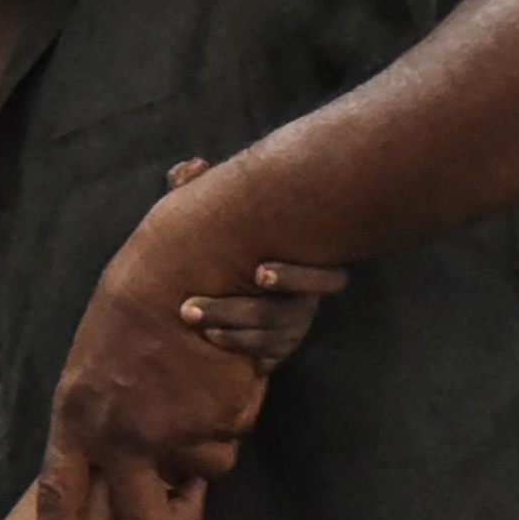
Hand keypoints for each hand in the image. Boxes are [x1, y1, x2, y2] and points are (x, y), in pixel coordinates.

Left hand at [34, 164, 322, 519]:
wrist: (193, 256)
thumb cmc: (144, 289)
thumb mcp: (101, 353)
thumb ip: (108, 409)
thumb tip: (121, 451)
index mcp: (77, 415)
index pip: (57, 503)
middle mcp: (119, 434)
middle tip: (187, 504)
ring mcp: (171, 432)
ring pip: (205, 468)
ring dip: (214, 436)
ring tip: (207, 379)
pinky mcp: (218, 420)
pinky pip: (236, 432)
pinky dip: (241, 405)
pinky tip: (228, 363)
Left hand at [166, 160, 345, 370]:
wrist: (220, 281)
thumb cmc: (228, 233)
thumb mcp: (215, 207)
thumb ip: (202, 185)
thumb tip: (193, 167)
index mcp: (308, 260)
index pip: (327, 278)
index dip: (299, 277)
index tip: (258, 273)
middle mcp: (307, 295)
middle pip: (288, 309)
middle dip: (239, 307)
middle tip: (192, 305)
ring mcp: (294, 324)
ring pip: (270, 330)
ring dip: (227, 323)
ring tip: (190, 315)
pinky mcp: (279, 347)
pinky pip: (264, 352)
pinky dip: (236, 343)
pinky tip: (210, 335)